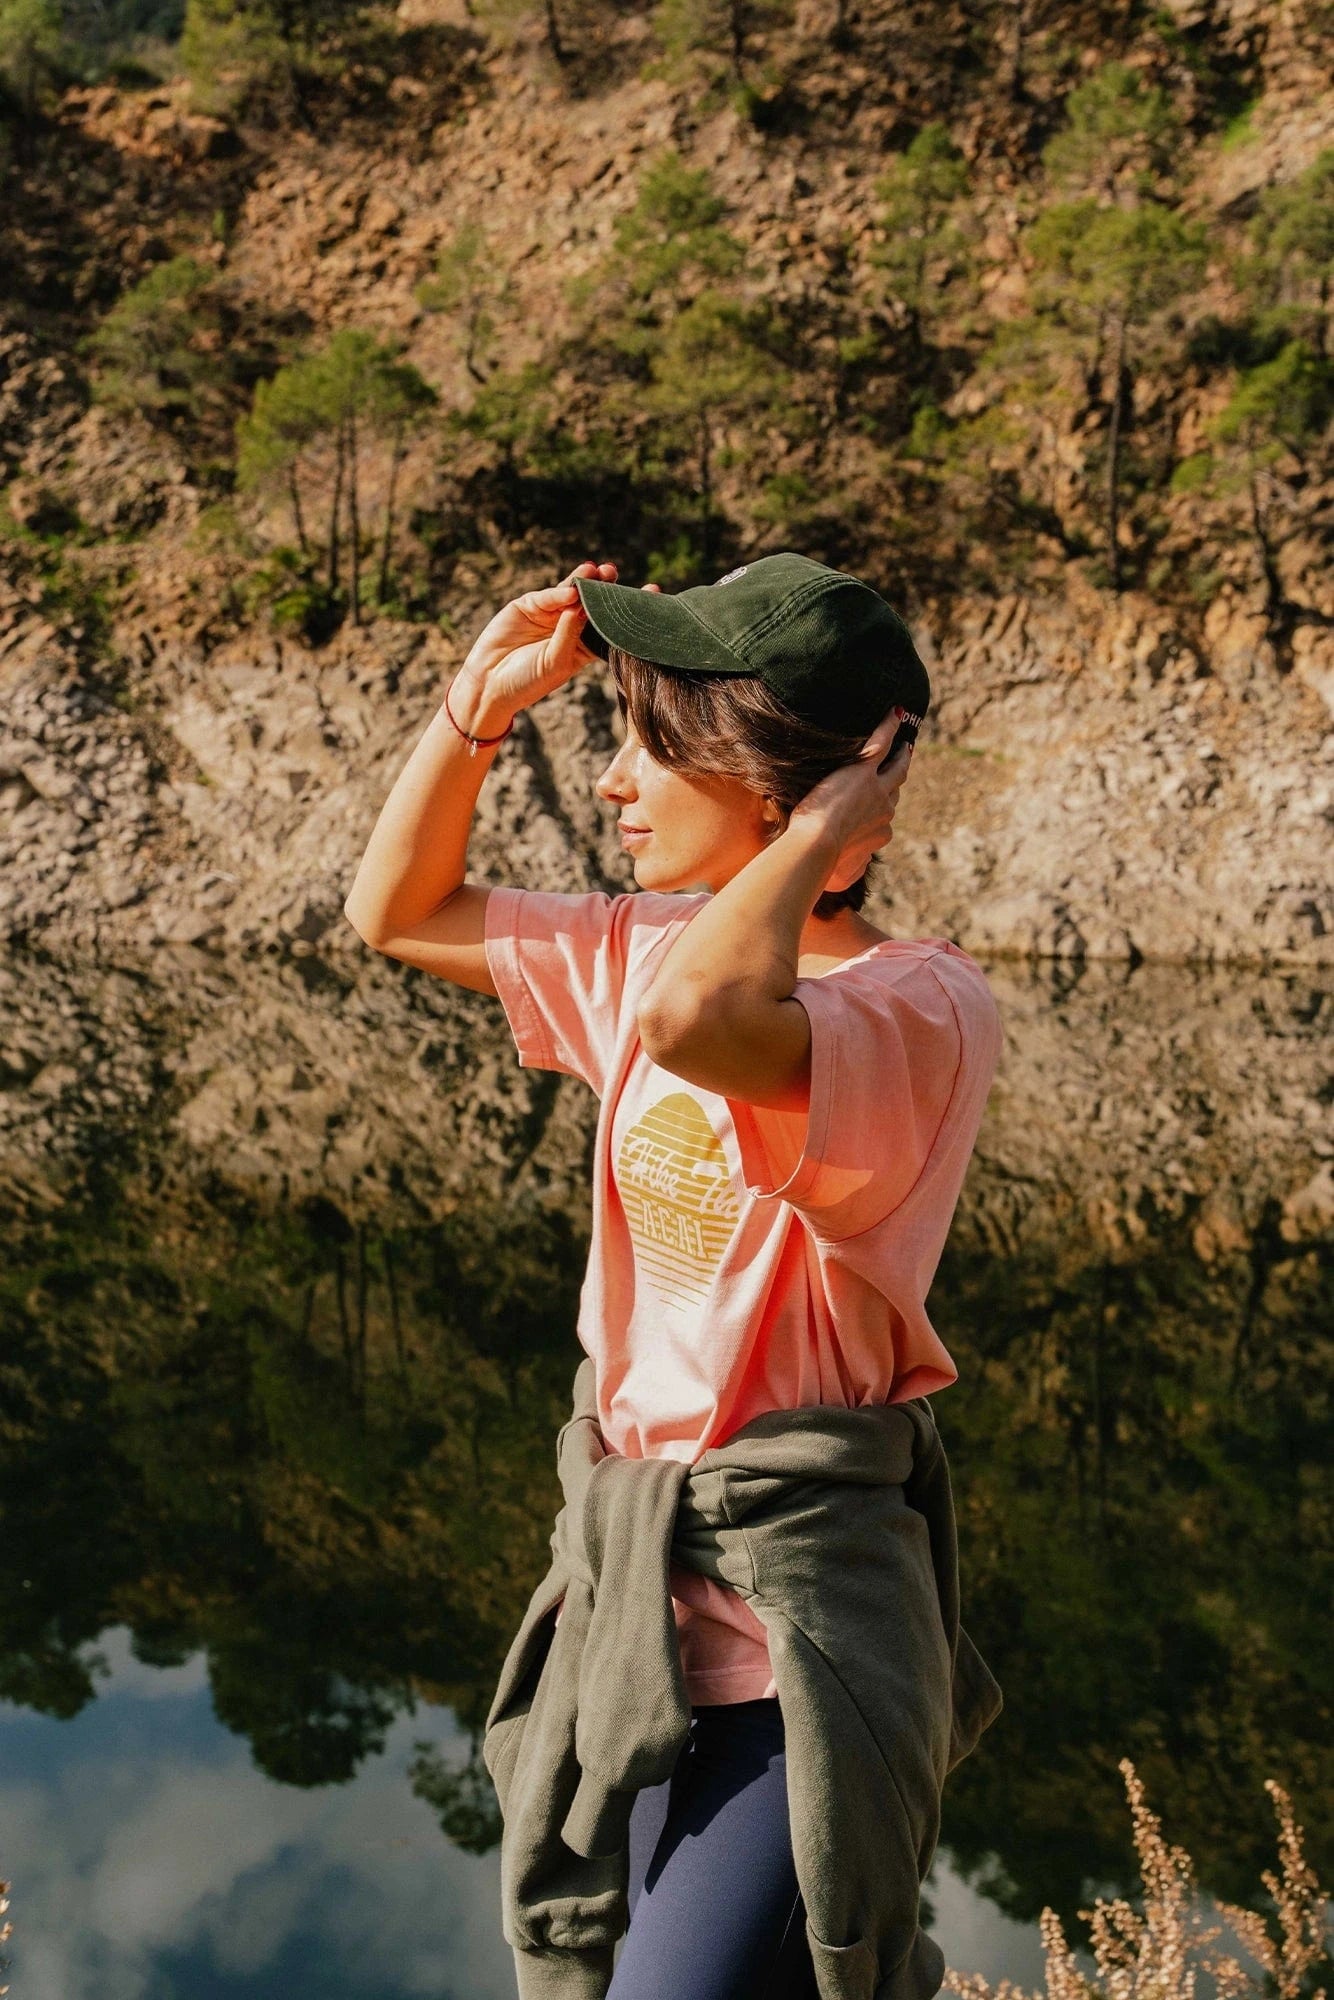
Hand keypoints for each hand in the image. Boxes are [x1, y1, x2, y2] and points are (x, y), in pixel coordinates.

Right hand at [451, 560, 620, 732]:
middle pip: (594, 603)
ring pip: (572, 593)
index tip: (652, 592)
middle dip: (606, 588)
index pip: (610, 625)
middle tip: (615, 574)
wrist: (491, 683)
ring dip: (586, 581)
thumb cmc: (529, 681)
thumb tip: (581, 606)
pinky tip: (571, 591)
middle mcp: (570, 626)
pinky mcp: (529, 605)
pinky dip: (559, 592)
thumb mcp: (557, 662)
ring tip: (599, 571)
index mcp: (584, 646)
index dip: (627, 610)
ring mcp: (550, 614)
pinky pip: (548, 597)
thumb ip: (570, 635)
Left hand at [789, 706, 914, 891]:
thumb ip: (853, 872)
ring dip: (900, 754)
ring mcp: (877, 788)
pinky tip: (895, 712)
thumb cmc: (822, 867)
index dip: (882, 809)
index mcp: (880, 835)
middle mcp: (885, 811)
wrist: (816, 848)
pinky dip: (890, 726)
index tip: (880, 804)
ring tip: (904, 743)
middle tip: (903, 762)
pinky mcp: (863, 770)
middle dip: (899, 777)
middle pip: (895, 789)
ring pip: (896, 767)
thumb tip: (857, 873)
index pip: (885, 819)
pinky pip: (881, 742)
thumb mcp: (842, 877)